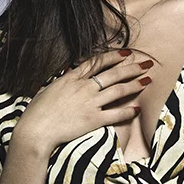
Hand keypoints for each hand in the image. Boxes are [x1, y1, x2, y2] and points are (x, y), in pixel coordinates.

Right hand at [13, 48, 152, 155]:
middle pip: (113, 74)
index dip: (114, 57)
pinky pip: (116, 114)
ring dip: (135, 84)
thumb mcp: (46, 90)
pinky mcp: (93, 119)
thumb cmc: (36, 112)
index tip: (126, 53)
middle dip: (132, 67)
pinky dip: (128, 111)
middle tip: (146, 63)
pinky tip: (138, 108)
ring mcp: (90, 103)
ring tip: (147, 80)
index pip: (97, 63)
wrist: (35, 130)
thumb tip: (66, 77)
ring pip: (118, 90)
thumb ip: (60, 83)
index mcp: (71, 78)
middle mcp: (83, 87)